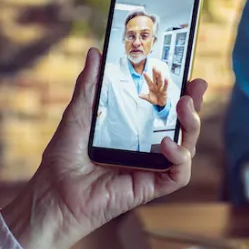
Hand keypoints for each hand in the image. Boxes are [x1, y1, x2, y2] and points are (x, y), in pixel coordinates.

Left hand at [3, 48, 205, 248]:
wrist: (52, 196)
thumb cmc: (62, 161)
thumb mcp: (78, 115)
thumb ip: (89, 86)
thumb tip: (96, 53)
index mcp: (132, 132)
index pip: (164, 110)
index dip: (179, 93)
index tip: (186, 73)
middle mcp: (146, 150)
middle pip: (182, 127)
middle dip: (195, 106)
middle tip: (196, 85)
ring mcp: (150, 170)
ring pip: (187, 148)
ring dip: (192, 127)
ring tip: (184, 107)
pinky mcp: (150, 188)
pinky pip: (178, 175)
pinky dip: (180, 158)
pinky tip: (167, 144)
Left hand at [138, 68, 168, 107]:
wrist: (160, 104)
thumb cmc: (154, 99)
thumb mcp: (149, 99)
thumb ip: (144, 97)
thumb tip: (139, 95)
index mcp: (151, 87)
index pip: (148, 81)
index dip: (146, 77)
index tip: (144, 72)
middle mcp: (156, 86)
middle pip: (155, 78)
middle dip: (154, 73)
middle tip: (154, 67)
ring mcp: (160, 88)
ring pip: (160, 81)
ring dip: (159, 76)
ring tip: (159, 71)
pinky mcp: (164, 91)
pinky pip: (165, 86)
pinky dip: (166, 83)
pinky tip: (166, 78)